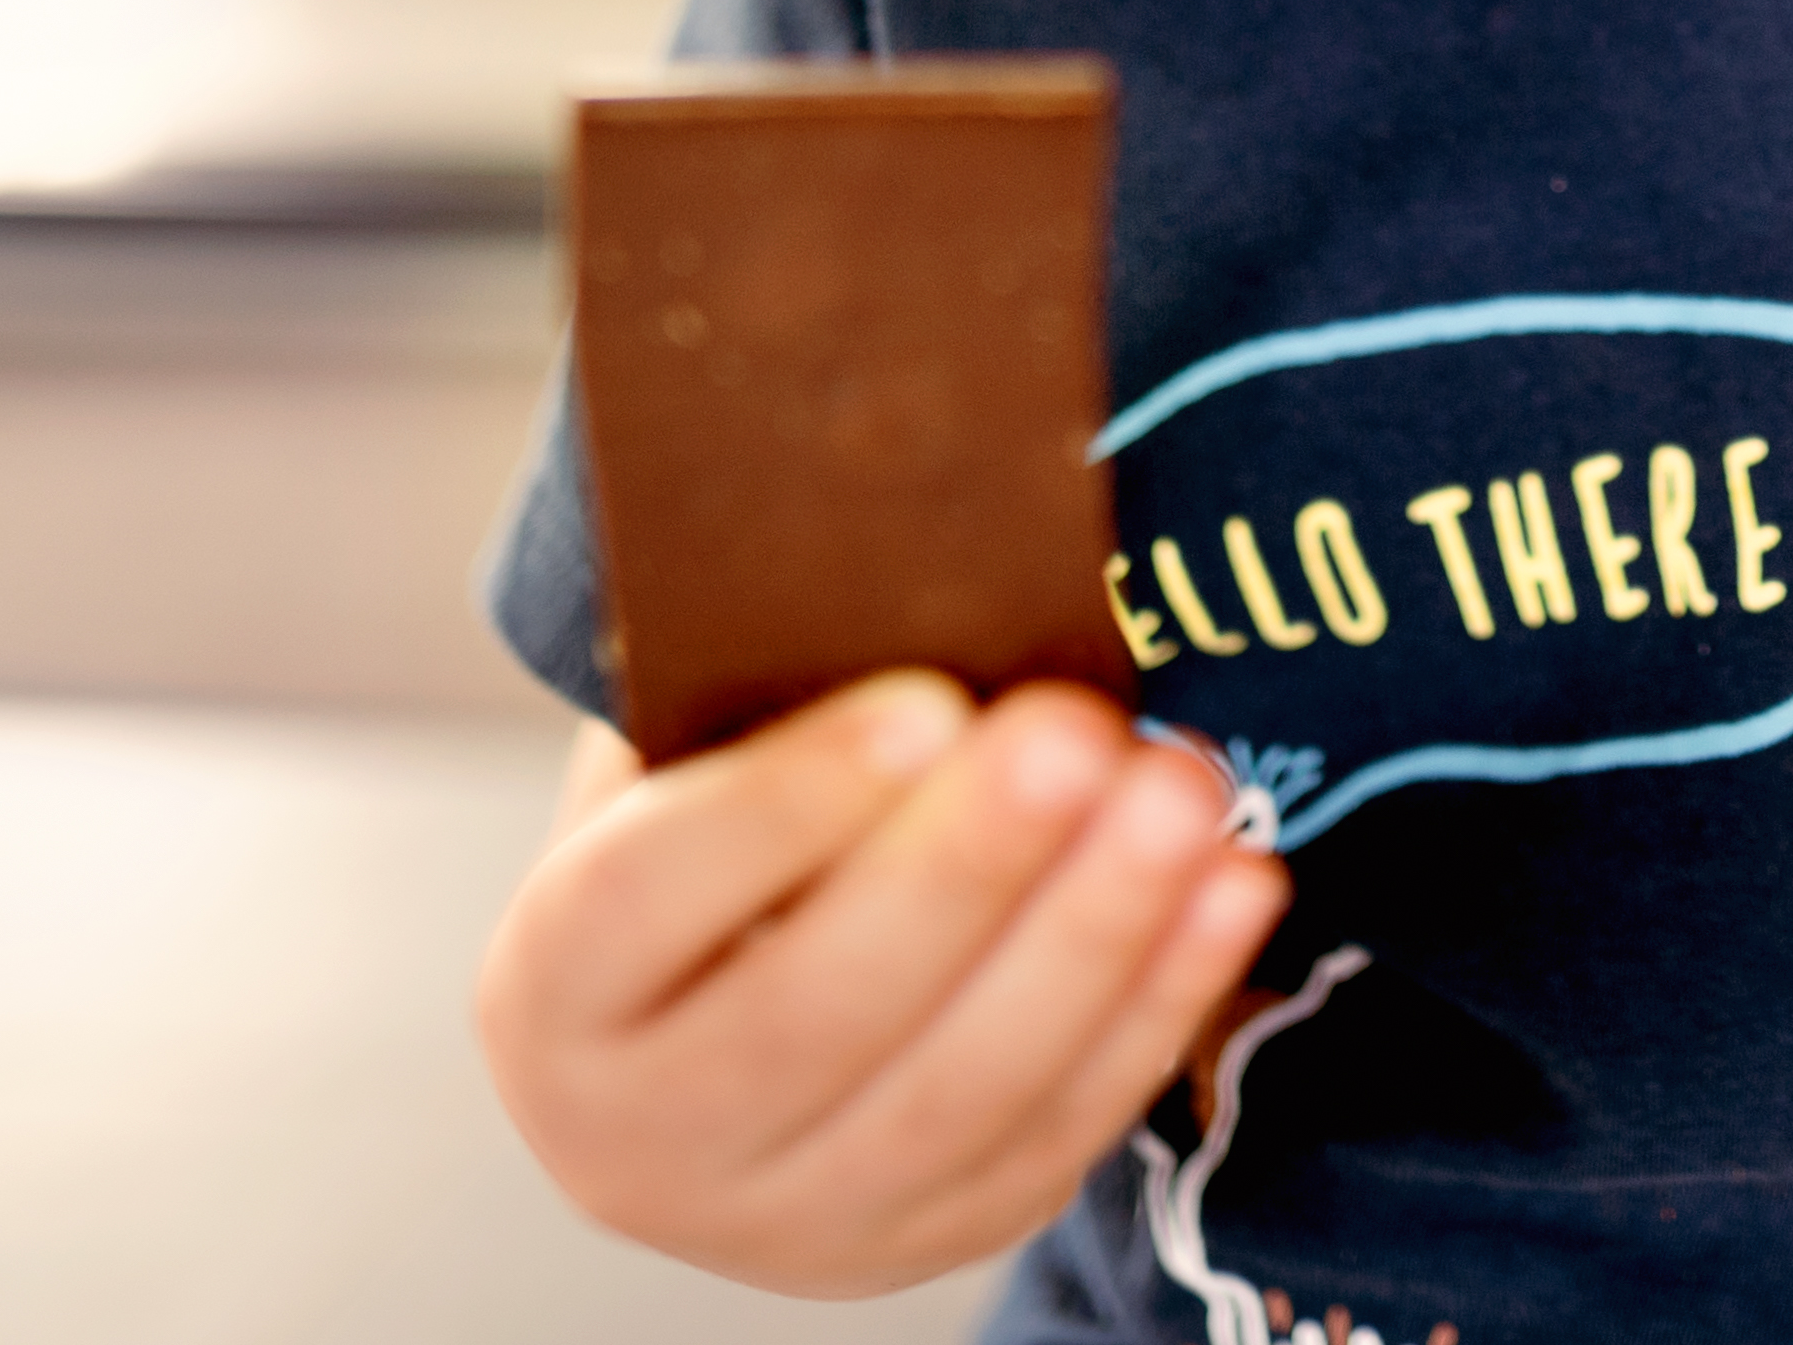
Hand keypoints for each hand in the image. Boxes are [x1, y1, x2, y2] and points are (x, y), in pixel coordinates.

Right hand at [474, 672, 1292, 1296]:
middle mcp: (632, 1142)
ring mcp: (783, 1221)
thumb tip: (910, 550)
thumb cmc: (725, 833)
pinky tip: (1237, 883)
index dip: (783, 806)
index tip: (927, 700)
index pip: (644, 901)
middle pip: (813, 1014)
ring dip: (1095, 935)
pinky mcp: (923, 1242)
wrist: (721, 1031)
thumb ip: (762, 687)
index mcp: (555, 988)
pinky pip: (1058, 1134)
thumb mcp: (691, 755)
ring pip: (957, 1093)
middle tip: (1083, 731)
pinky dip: (1159, 1005)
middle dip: (967, 869)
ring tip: (1187, 790)